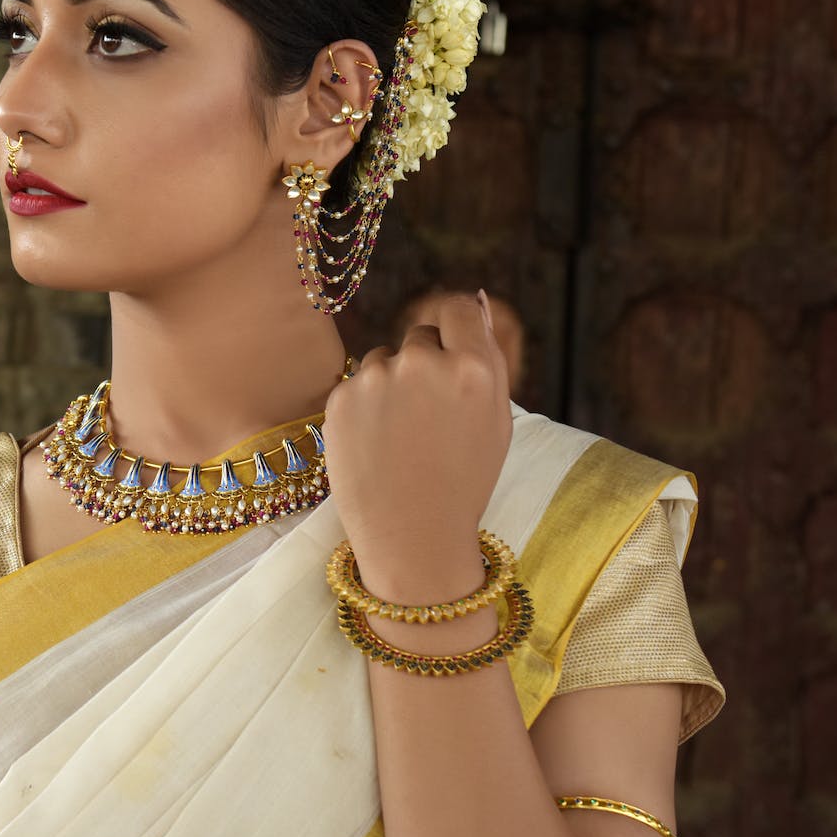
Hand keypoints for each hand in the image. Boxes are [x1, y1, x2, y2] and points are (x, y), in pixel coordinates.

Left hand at [320, 290, 513, 595]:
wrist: (412, 536)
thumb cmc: (463, 482)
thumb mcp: (496, 422)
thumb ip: (487, 358)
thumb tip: (477, 300)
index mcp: (474, 368)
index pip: (460, 309)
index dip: (456, 329)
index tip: (452, 351)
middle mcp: (424, 363)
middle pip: (421, 336)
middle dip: (424, 364)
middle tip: (428, 417)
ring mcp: (377, 378)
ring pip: (384, 359)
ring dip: (391, 384)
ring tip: (401, 437)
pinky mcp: (340, 397)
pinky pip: (356, 384)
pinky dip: (364, 407)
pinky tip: (376, 445)